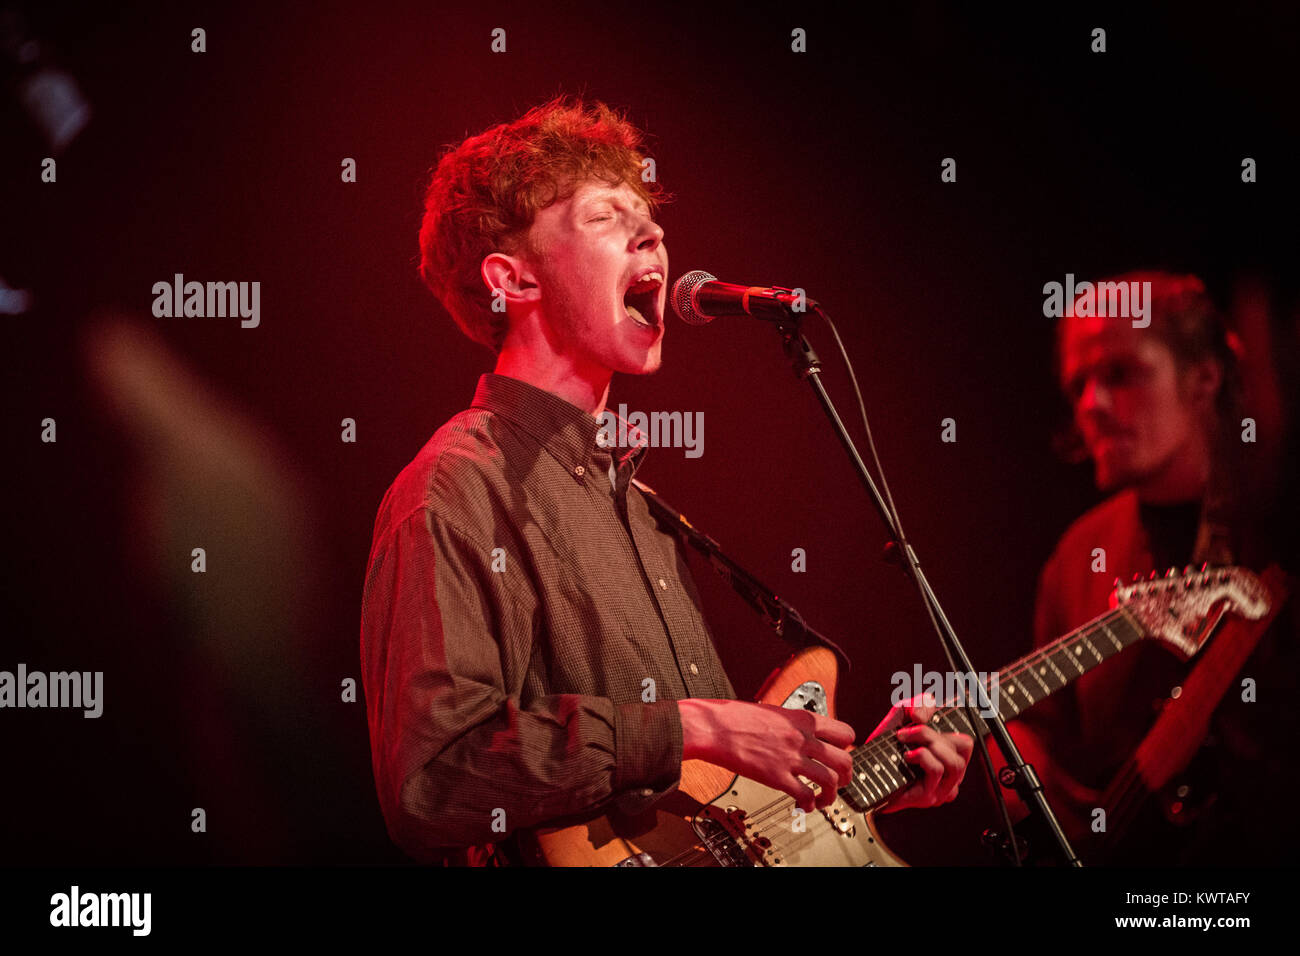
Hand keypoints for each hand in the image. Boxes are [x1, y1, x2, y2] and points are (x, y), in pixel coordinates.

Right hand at [679, 699, 855, 812]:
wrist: (713, 727)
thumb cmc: (733, 717)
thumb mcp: (771, 711)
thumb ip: (790, 724)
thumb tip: (796, 733)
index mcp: (801, 719)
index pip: (844, 732)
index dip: (846, 747)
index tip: (839, 754)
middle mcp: (801, 738)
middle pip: (844, 760)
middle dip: (846, 776)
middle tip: (840, 783)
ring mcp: (791, 758)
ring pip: (831, 780)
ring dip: (832, 795)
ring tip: (823, 800)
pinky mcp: (777, 777)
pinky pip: (806, 795)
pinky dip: (810, 805)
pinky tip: (804, 806)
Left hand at [868, 694, 972, 811]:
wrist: (865, 768)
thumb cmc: (888, 743)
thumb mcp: (903, 714)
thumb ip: (918, 704)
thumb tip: (921, 716)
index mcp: (949, 758)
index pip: (967, 741)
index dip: (952, 724)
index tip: (928, 717)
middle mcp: (950, 775)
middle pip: (963, 749)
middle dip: (934, 733)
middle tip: (908, 730)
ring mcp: (941, 789)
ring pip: (954, 763)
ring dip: (929, 743)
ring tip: (906, 741)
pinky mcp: (928, 797)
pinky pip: (936, 771)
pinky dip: (923, 757)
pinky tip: (907, 755)